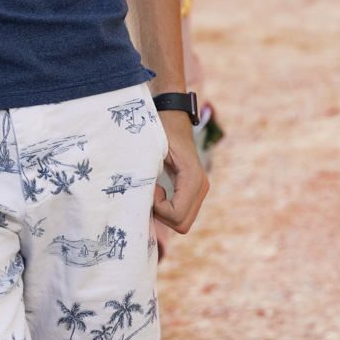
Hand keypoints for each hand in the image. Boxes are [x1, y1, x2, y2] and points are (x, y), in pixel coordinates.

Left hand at [151, 111, 209, 234]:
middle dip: (161, 214)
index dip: (158, 209)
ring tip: (152, 190)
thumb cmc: (159, 127)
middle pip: (182, 224)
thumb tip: (138, 194)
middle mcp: (201, 186)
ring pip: (183, 221)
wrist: (172, 115)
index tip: (149, 188)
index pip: (177, 216)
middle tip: (149, 192)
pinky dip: (167, 209)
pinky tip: (157, 191)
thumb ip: (146, 170)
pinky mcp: (193, 189)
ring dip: (164, 212)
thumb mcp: (150, 147)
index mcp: (193, 178)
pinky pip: (182, 212)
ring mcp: (200, 189)